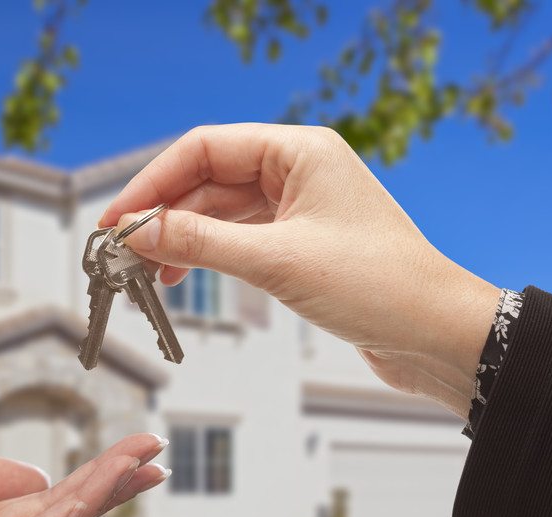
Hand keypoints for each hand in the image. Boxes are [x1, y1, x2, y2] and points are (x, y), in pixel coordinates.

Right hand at [101, 124, 500, 417]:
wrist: (435, 333)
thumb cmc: (376, 285)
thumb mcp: (276, 260)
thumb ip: (200, 242)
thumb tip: (137, 233)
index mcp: (298, 151)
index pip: (204, 149)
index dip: (152, 183)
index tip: (116, 220)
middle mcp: (296, 170)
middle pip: (207, 180)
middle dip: (162, 214)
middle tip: (120, 252)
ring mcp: (298, 207)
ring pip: (219, 212)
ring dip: (179, 239)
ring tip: (144, 274)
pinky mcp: (299, 243)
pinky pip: (237, 239)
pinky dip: (205, 256)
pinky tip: (179, 277)